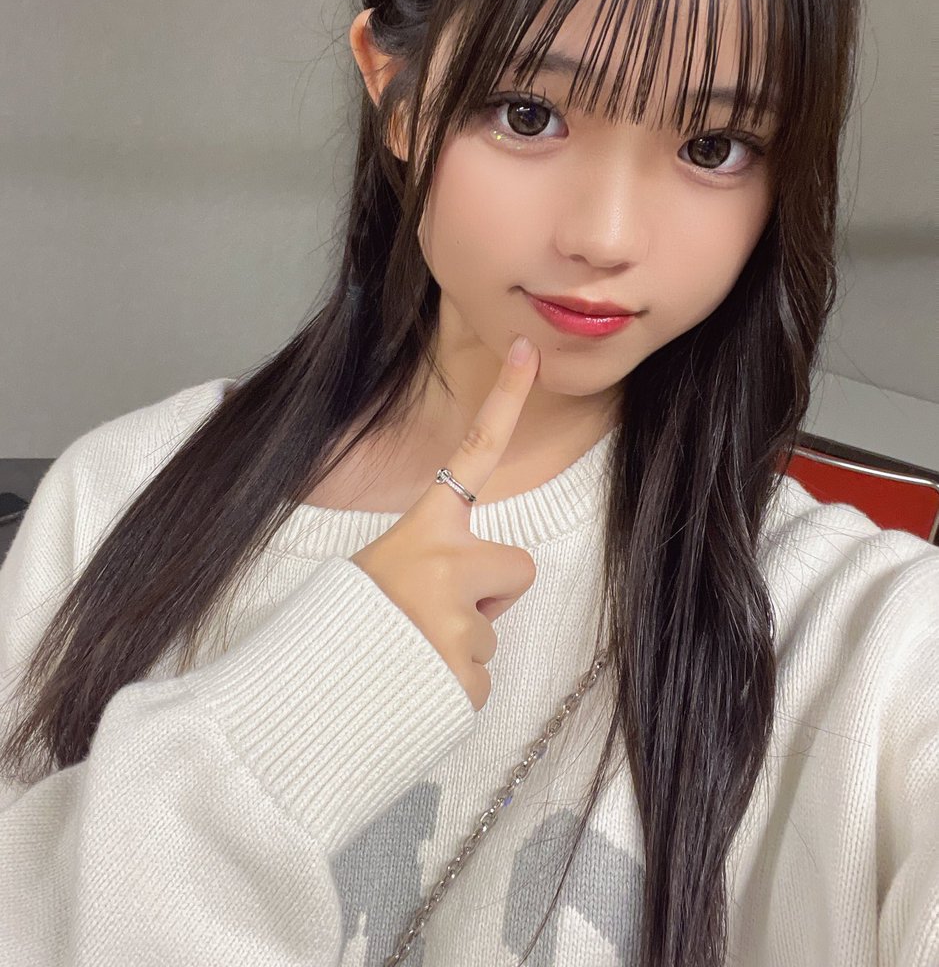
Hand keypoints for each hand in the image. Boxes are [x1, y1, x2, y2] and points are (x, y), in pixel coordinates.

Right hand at [351, 335, 540, 710]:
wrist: (302, 701)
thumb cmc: (336, 626)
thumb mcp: (375, 568)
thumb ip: (429, 559)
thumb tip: (463, 589)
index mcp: (424, 528)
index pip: (473, 451)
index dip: (506, 399)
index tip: (531, 352)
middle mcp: (450, 565)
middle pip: (517, 566)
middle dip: (491, 592)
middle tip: (436, 614)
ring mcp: (462, 623)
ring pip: (494, 630)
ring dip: (463, 642)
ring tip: (412, 653)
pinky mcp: (468, 678)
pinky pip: (482, 676)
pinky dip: (455, 684)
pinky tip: (415, 684)